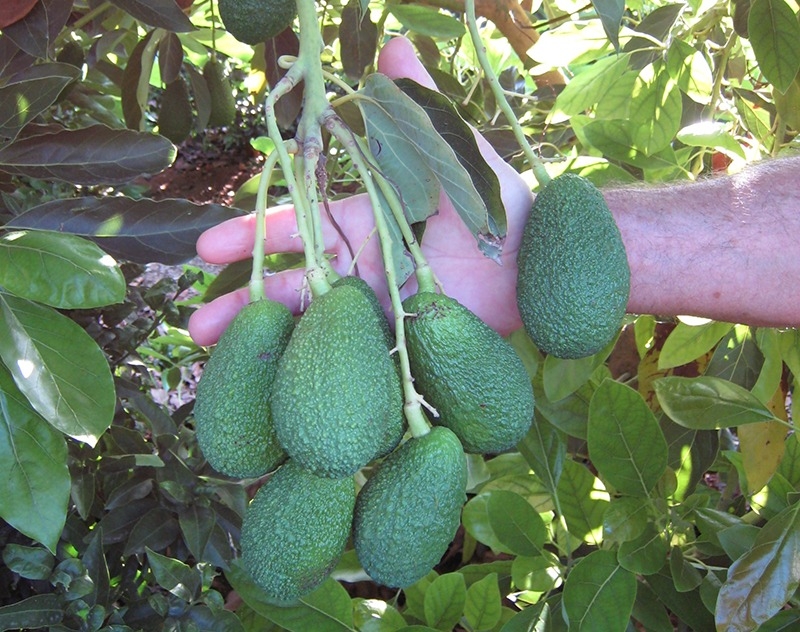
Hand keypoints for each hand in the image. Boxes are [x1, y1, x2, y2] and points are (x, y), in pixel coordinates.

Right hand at [187, 36, 533, 346]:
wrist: (540, 264)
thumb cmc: (501, 205)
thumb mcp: (456, 153)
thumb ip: (419, 109)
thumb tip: (393, 48)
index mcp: (366, 220)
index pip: (299, 228)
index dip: (255, 236)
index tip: (210, 246)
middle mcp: (364, 265)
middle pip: (295, 284)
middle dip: (247, 300)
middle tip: (197, 320)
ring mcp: (381, 307)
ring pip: (316, 326)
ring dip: (271, 342)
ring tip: (223, 361)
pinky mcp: (402, 342)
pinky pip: (355, 357)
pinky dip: (319, 369)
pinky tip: (281, 388)